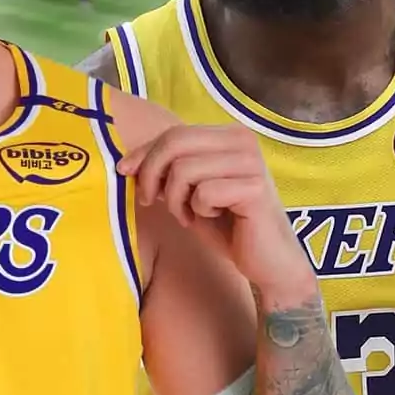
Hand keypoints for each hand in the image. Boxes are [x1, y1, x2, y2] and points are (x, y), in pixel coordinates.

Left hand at [117, 124, 312, 293]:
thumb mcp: (190, 192)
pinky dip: (197, 211)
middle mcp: (243, 140)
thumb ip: (168, 170)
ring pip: (184, 169)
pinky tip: (212, 219)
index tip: (125, 172)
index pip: (175, 133)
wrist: (268, 262)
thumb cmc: (227, 226)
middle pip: (175, 142)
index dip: (144, 152)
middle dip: (152, 173)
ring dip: (175, 198)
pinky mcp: (254, 188)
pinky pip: (203, 193)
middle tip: (149, 200)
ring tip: (187, 215)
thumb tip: (128, 163)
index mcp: (229, 135)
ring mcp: (251, 162)